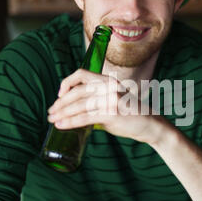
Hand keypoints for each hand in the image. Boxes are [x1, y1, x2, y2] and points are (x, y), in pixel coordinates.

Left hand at [48, 69, 165, 144]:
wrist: (150, 125)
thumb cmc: (130, 115)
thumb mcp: (112, 103)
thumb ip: (96, 103)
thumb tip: (76, 112)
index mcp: (107, 81)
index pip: (81, 74)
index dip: (67, 83)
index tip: (59, 94)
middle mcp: (108, 86)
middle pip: (76, 91)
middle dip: (60, 103)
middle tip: (51, 112)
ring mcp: (110, 99)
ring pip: (79, 105)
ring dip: (62, 113)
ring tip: (52, 120)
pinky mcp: (111, 113)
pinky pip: (85, 117)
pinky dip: (71, 122)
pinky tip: (61, 126)